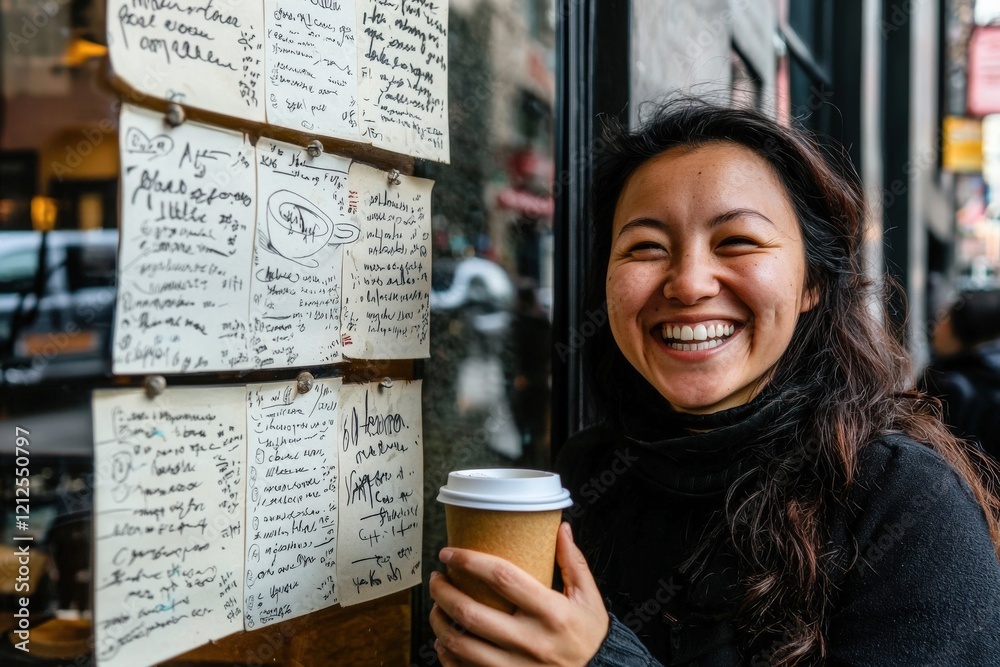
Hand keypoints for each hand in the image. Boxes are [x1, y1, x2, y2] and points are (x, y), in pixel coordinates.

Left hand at [428, 522, 609, 666]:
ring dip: (439, 622)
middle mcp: (530, 641)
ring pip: (461, 644)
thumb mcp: (589, 599)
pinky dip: (447, 655)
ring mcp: (515, 666)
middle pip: (470, 611)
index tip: (450, 553)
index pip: (501, 578)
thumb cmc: (590, 637)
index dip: (469, 561)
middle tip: (437, 578)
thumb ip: (573, 563)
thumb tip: (561, 528)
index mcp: (551, 613)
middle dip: (443, 591)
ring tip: (436, 606)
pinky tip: (445, 640)